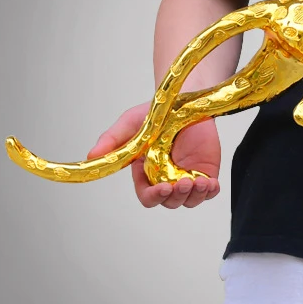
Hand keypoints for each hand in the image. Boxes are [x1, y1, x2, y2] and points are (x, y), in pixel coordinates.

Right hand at [87, 101, 221, 207]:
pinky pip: (209, 191)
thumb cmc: (155, 114)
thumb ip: (112, 141)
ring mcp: (187, 176)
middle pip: (169, 202)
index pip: (147, 196)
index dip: (154, 196)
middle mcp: (166, 178)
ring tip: (200, 183)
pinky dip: (211, 192)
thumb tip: (91, 156)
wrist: (184, 101)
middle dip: (176, 196)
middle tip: (183, 184)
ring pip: (189, 200)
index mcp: (146, 173)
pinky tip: (211, 185)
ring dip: (195, 196)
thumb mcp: (130, 124)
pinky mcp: (206, 172)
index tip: (162, 188)